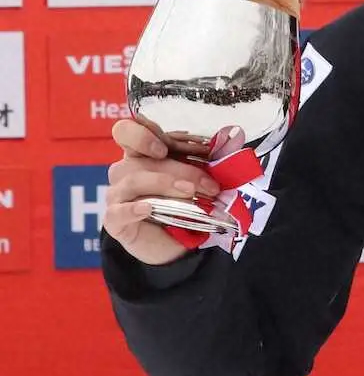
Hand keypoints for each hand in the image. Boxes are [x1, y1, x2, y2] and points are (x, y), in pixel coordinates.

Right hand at [103, 120, 222, 266]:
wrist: (176, 243)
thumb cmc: (185, 203)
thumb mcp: (201, 178)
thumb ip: (213, 158)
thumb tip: (235, 135)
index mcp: (142, 153)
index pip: (128, 132)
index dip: (142, 134)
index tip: (165, 146)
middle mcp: (125, 170)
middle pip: (143, 159)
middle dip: (182, 169)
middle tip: (209, 184)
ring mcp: (117, 195)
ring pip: (134, 180)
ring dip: (166, 184)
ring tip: (190, 193)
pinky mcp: (115, 220)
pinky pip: (119, 211)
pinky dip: (135, 208)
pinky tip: (149, 209)